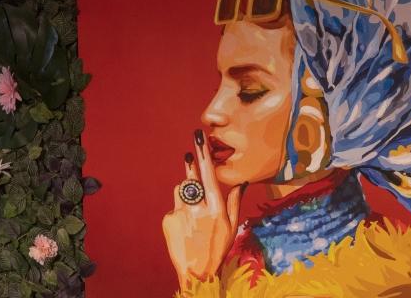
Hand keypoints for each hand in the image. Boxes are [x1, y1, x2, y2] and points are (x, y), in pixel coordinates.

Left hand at [161, 130, 243, 287]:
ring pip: (180, 190)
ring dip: (186, 192)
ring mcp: (180, 213)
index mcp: (215, 208)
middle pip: (191, 177)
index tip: (198, 138)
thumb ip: (236, 202)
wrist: (196, 272)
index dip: (203, 154)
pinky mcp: (168, 220)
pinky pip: (174, 207)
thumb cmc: (217, 248)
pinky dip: (179, 211)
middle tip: (189, 154)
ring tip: (192, 209)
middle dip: (190, 163)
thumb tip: (242, 182)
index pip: (209, 174)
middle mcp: (197, 208)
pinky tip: (185, 226)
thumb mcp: (232, 227)